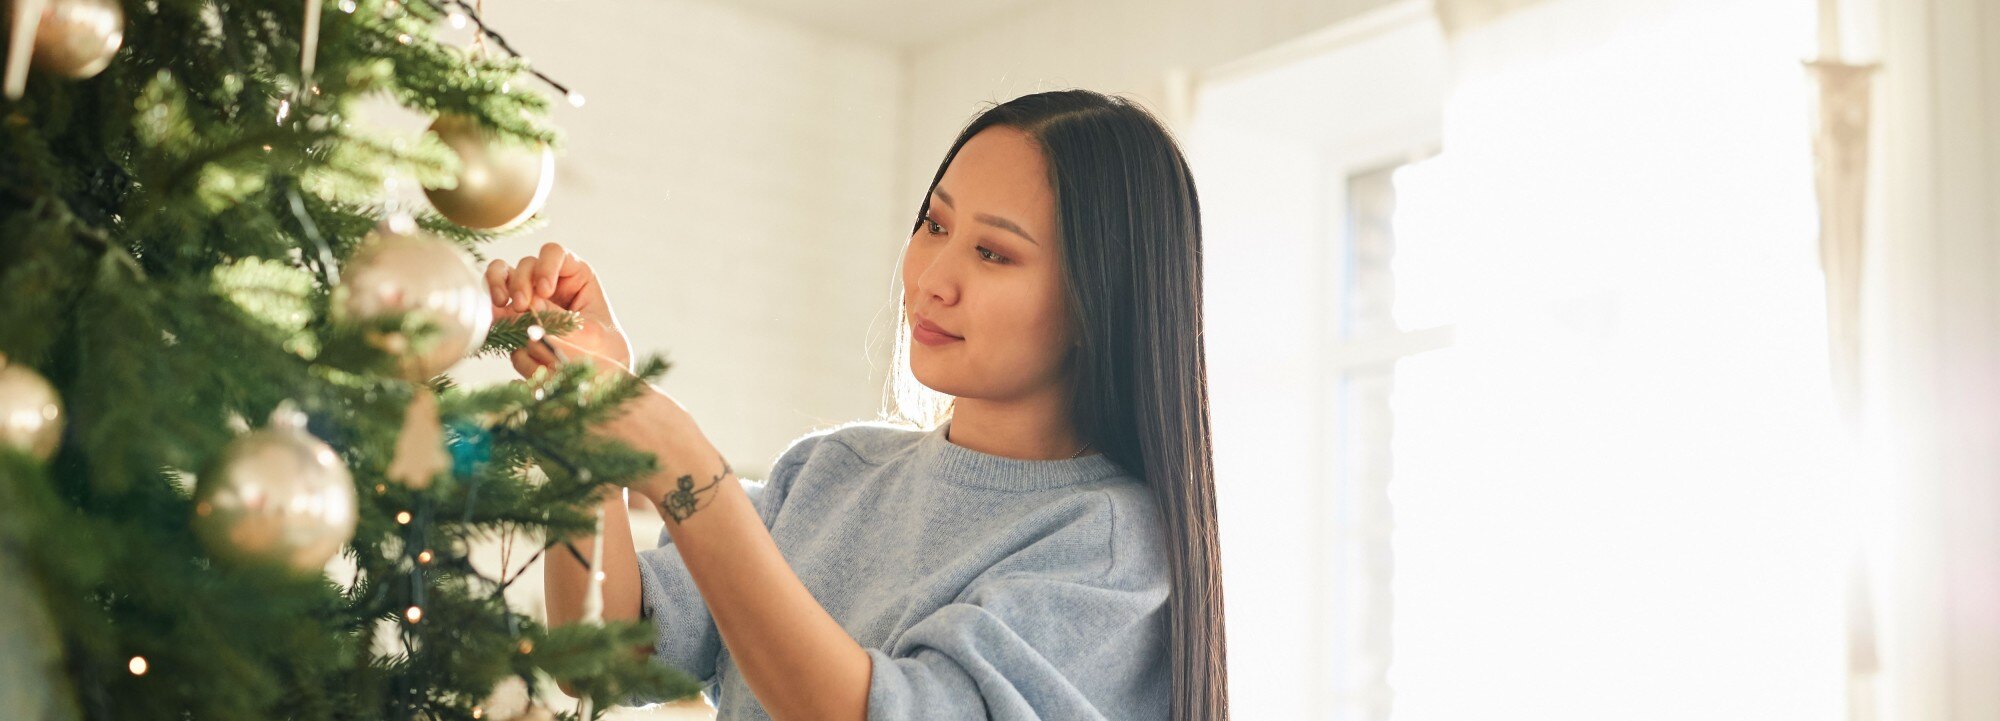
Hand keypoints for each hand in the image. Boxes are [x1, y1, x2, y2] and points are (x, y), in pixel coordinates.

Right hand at [485, 242, 634, 379]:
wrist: (592, 380)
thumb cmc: (602, 351)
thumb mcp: (591, 336)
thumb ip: (561, 321)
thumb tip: (530, 307)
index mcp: (576, 276)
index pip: (555, 254)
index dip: (546, 266)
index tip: (545, 290)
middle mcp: (549, 281)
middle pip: (526, 265)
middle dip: (521, 283)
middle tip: (523, 307)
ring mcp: (528, 298)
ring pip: (502, 275)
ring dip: (498, 285)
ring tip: (501, 304)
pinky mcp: (512, 318)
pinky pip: (493, 304)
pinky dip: (490, 310)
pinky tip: (493, 321)